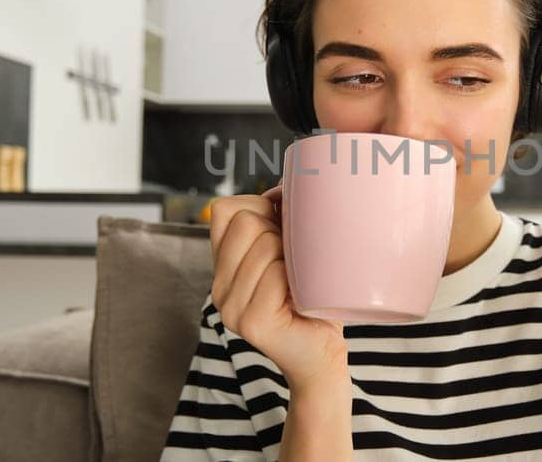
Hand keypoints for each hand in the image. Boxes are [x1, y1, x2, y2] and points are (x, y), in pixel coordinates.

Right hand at [208, 192, 347, 385]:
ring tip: (302, 283)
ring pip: (264, 244)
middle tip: (299, 264)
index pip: (223, 208)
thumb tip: (288, 184)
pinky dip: (298, 279)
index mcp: (223, 266)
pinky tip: (303, 299)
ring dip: (295, 257)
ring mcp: (230, 307)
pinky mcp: (250, 322)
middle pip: (245, 220)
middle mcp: (218, 286)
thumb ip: (278, 222)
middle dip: (282, 230)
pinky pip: (276, 273)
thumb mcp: (291, 254)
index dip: (259, 208)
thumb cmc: (314, 300)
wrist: (322, 357)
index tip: (284, 232)